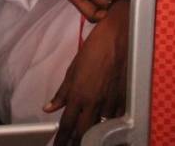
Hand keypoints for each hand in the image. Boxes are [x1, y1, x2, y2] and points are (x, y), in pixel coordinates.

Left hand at [44, 1, 128, 145]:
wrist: (119, 38)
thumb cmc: (95, 49)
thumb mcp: (73, 69)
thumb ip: (62, 92)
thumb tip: (50, 107)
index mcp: (79, 94)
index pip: (68, 124)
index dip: (62, 139)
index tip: (57, 145)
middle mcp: (95, 103)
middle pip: (84, 132)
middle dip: (75, 142)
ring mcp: (111, 103)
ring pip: (100, 127)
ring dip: (91, 134)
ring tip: (84, 139)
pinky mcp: (125, 100)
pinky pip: (114, 118)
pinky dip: (107, 123)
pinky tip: (102, 124)